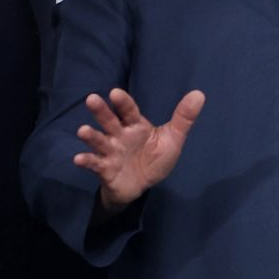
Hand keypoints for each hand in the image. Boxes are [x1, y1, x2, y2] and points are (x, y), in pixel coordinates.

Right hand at [72, 87, 204, 213]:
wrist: (142, 185)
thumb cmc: (154, 157)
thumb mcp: (172, 138)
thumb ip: (183, 118)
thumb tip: (199, 94)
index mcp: (135, 125)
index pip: (128, 111)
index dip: (122, 102)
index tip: (115, 93)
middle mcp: (119, 135)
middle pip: (109, 121)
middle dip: (100, 111)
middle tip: (91, 99)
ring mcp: (110, 151)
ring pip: (98, 140)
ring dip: (90, 136)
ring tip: (83, 131)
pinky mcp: (105, 169)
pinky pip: (94, 163)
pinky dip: (86, 161)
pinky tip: (78, 159)